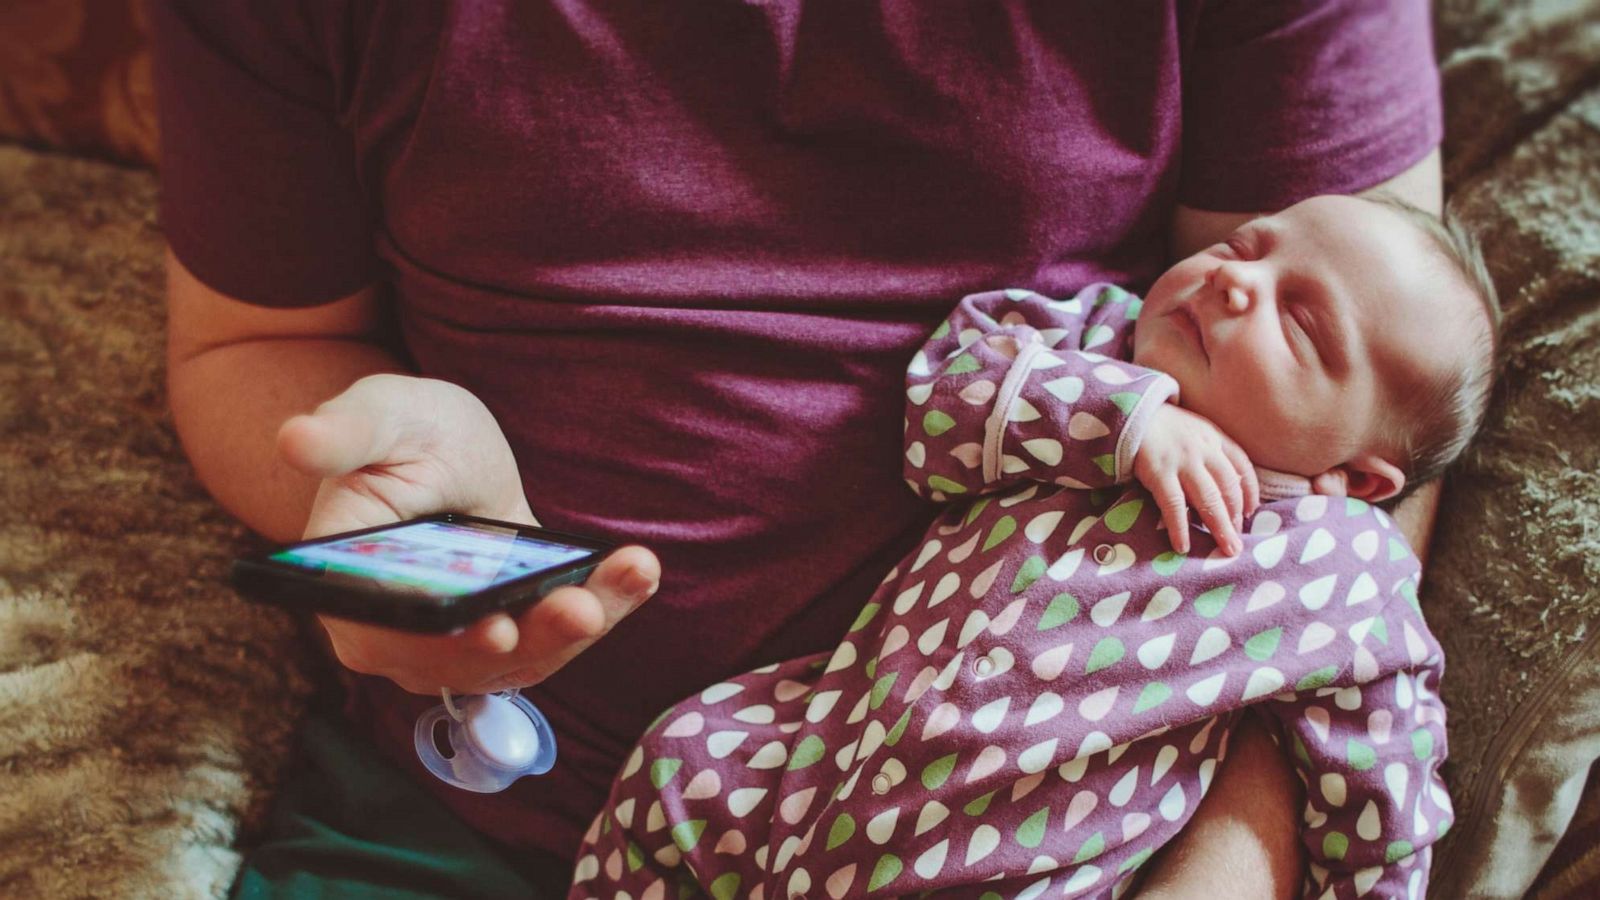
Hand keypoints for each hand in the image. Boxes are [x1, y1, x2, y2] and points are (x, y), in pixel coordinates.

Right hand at [276, 373, 660, 694]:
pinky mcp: (509, 636)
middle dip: (533, 638)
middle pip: (468, 660)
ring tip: (631, 572)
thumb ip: (345, 432)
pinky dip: (604, 606)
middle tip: (579, 608)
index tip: (495, 626)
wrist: (441, 447)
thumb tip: (295, 441)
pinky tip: (638, 568)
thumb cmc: (400, 430)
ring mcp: (456, 646)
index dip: (442, 642)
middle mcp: (397, 639)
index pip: (392, 637)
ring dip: (585, 623)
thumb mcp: (379, 414)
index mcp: (347, 594)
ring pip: (525, 658)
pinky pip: (556, 636)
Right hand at [1132, 404, 1258, 555]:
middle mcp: (1203, 449)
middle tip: (1237, 544)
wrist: (1127, 413)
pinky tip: (1183, 545)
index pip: (1242, 467)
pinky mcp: (1158, 472)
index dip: (1249, 492)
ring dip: (1220, 526)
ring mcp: (1182, 461)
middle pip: (1228, 488)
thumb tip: (1222, 491)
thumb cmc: (1161, 427)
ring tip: (1226, 548)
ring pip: (1208, 498)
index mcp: (1214, 438)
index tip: (1249, 513)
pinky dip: (1180, 527)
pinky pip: (1174, 504)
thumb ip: (1208, 453)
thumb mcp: (1192, 431)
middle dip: (1236, 519)